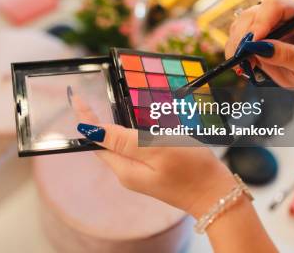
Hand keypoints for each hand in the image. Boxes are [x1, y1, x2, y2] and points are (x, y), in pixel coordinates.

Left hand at [71, 93, 236, 218]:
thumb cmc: (191, 170)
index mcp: (124, 168)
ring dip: (113, 125)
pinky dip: (132, 131)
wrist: (218, 196)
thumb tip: (91, 131)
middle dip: (96, 121)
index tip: (76, 98)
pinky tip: (136, 120)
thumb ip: (123, 140)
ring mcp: (141, 172)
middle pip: (105, 143)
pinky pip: (136, 147)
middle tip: (88, 99)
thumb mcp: (157, 150)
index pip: (96, 140)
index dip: (85, 119)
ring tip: (106, 105)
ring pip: (120, 144)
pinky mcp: (154, 170)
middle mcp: (128, 172)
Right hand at [225, 0, 293, 87]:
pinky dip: (233, 53)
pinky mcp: (252, 39)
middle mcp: (277, 16)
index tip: (253, 41)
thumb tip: (261, 48)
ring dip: (236, 45)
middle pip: (251, 15)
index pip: (274, 6)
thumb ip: (288, 55)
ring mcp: (262, 26)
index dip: (261, 21)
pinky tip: (242, 66)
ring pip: (239, 26)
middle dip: (244, 36)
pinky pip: (235, 40)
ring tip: (245, 66)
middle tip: (243, 58)